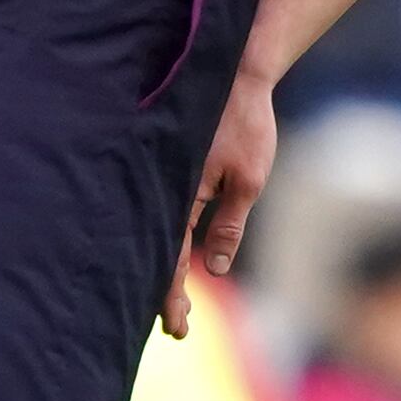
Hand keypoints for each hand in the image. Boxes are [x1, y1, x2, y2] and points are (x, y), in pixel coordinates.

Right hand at [161, 69, 278, 335]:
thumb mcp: (248, 181)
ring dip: (162, 269)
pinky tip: (166, 253)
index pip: (169, 258)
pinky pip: (158, 209)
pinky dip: (162, 237)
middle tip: (177, 329)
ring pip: (152, 232)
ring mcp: (161, 176)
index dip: (171, 296)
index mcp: (179, 194)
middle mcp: (162, 187)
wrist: (235, 71)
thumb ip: (228, 227)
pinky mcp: (167, 166)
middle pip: (154, 251)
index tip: (179, 328)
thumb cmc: (246, 124)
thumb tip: (213, 269)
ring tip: (171, 304)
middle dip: (163, 293)